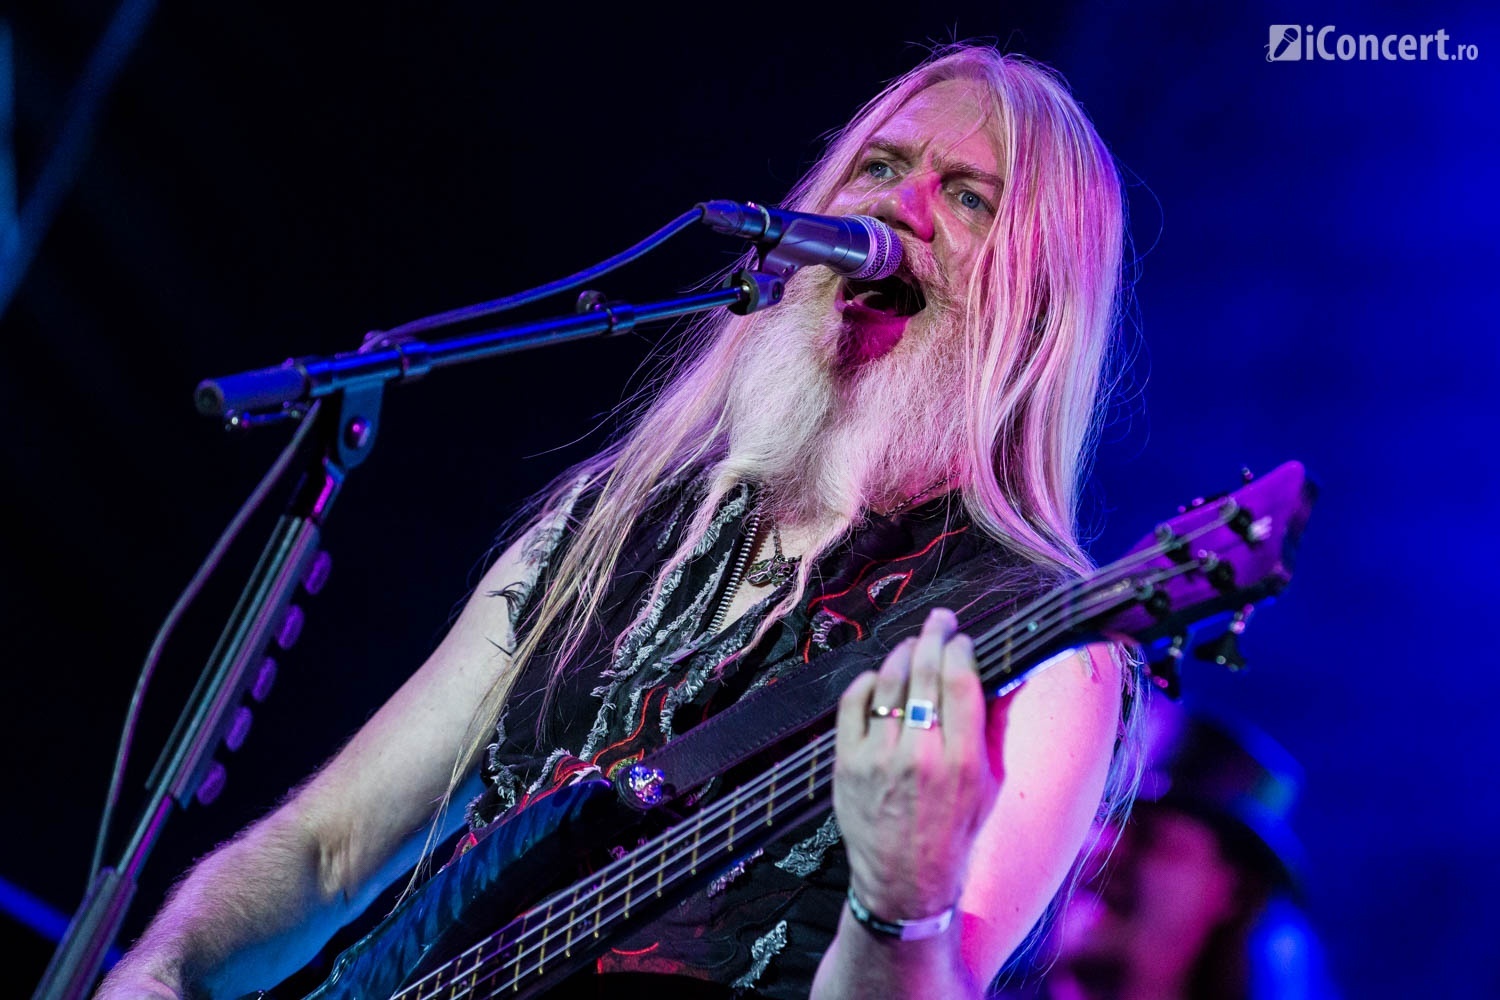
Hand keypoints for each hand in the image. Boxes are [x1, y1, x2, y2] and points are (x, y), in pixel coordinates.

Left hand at [833, 607, 1000, 922]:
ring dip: (902, 653)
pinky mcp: (847, 762)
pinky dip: (867, 682)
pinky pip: (854, 702)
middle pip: (924, 670)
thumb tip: (1003, 677)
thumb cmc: (955, 832)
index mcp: (962, 760)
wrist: (904, 880)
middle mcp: (921, 754)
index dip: (961, 648)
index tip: (963, 638)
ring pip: (889, 680)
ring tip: (912, 645)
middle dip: (934, 634)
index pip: (961, 680)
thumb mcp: (989, 785)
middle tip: (940, 620)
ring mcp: (879, 757)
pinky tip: (879, 678)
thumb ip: (992, 730)